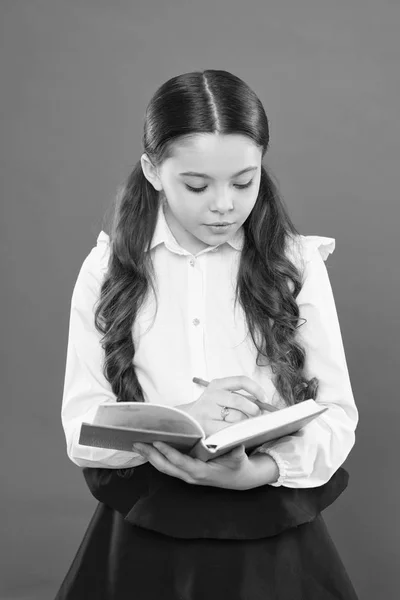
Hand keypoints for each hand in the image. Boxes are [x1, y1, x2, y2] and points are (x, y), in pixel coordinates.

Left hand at [131, 441, 275, 489]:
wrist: (239, 478)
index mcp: (201, 472)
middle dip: (150, 455)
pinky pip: (168, 467)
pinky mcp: (186, 473)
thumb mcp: (239, 458)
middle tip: (137, 443)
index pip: (180, 462)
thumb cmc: (238, 465)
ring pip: (164, 468)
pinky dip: (156, 458)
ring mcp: (187, 476)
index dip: (168, 452)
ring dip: (150, 457)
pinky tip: (149, 450)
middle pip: (166, 467)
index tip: (157, 442)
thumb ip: (236, 451)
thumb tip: (237, 443)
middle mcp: (191, 476)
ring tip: (138, 445)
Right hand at [179, 376, 271, 436]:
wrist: (187, 419)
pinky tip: (238, 431)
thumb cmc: (211, 408)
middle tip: (257, 415)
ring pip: (236, 417)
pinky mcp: (207, 425)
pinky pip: (229, 429)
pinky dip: (238, 430)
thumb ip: (241, 397)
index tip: (265, 399)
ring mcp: (208, 410)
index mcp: (217, 384)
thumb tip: (264, 405)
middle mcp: (212, 395)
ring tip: (244, 424)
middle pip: (239, 401)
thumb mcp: (222, 396)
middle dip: (253, 410)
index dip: (256, 389)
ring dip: (245, 422)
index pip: (241, 381)